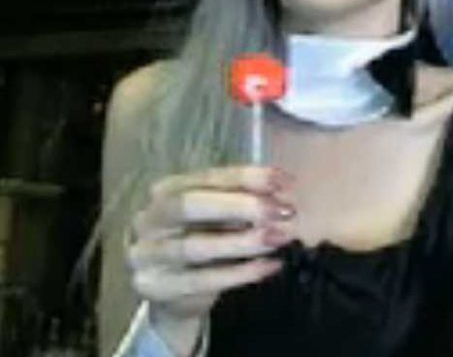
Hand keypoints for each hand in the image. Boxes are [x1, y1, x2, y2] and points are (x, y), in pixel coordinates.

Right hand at [126, 167, 296, 351]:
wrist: (172, 294)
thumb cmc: (202, 242)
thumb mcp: (219, 218)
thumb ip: (243, 203)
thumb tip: (284, 195)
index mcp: (167, 191)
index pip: (208, 177)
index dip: (248, 178)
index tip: (287, 182)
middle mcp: (150, 218)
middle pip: (189, 205)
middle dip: (240, 206)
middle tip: (284, 212)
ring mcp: (148, 254)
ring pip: (194, 246)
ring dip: (243, 241)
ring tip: (280, 238)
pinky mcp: (155, 287)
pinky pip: (201, 280)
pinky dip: (240, 273)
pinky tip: (271, 266)